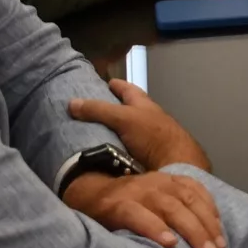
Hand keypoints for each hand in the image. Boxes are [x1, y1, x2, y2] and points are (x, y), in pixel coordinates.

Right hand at [64, 169, 225, 247]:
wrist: (87, 193)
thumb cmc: (127, 203)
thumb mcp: (154, 199)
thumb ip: (175, 209)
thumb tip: (202, 234)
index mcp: (167, 181)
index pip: (197, 193)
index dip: (212, 215)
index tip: (222, 238)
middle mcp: (156, 183)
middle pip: (188, 202)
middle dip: (206, 227)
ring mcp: (137, 192)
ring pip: (171, 209)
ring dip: (191, 231)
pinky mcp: (118, 205)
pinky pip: (139, 216)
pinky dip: (156, 229)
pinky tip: (168, 243)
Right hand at [67, 77, 212, 170]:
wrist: (176, 164)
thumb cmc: (153, 134)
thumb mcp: (124, 118)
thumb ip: (99, 110)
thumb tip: (71, 103)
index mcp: (144, 105)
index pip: (128, 89)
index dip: (117, 85)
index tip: (106, 83)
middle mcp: (148, 119)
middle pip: (129, 110)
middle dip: (114, 109)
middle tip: (94, 111)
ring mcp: (149, 139)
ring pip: (128, 131)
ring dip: (115, 132)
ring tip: (93, 135)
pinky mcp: (146, 157)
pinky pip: (127, 150)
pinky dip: (117, 151)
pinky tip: (105, 156)